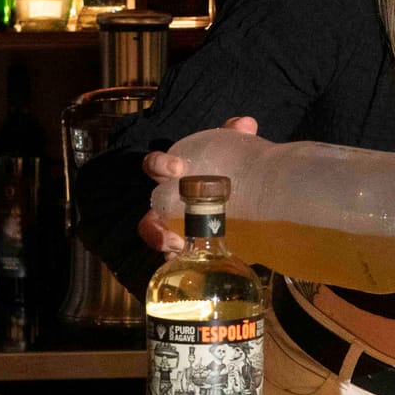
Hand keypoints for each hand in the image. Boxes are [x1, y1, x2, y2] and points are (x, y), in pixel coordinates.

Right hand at [137, 116, 258, 254]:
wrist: (246, 195)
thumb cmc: (226, 168)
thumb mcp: (230, 150)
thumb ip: (234, 136)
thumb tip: (246, 124)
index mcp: (174, 177)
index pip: (154, 166)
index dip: (160, 164)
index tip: (177, 169)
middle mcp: (169, 205)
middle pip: (149, 219)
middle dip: (154, 229)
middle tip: (175, 237)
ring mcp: (178, 229)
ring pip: (160, 245)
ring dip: (167, 253)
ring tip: (184, 258)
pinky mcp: (191, 249)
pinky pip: (180, 260)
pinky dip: (183, 265)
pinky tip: (198, 269)